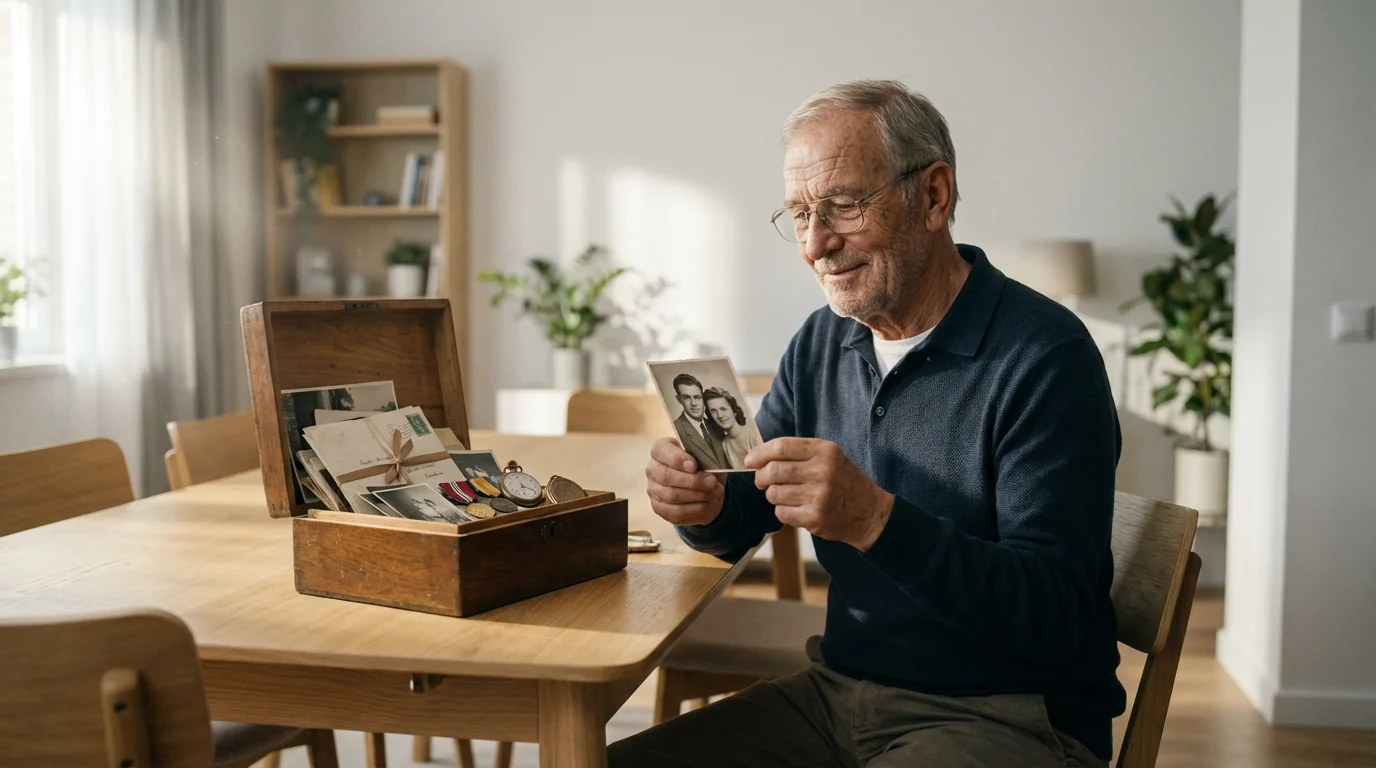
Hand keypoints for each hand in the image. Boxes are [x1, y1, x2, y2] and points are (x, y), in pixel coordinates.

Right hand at [645, 437, 724, 526]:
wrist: (704, 487)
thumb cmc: (702, 466)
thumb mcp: (706, 456)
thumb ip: (705, 458)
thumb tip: (709, 471)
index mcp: (661, 450)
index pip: (660, 451)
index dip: (677, 459)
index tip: (694, 466)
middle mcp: (653, 469)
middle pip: (666, 476)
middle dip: (692, 481)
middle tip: (712, 482)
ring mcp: (654, 490)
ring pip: (672, 495)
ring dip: (698, 495)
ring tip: (716, 492)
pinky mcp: (660, 508)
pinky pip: (677, 512)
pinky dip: (696, 508)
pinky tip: (709, 503)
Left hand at [745, 438, 893, 550]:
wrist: (869, 512)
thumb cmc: (843, 481)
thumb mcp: (829, 457)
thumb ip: (798, 453)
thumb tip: (758, 456)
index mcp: (825, 451)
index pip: (781, 447)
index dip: (760, 453)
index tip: (749, 460)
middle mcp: (822, 471)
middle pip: (773, 470)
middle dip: (761, 477)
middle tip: (762, 481)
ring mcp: (819, 495)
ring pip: (774, 493)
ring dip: (773, 495)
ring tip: (786, 496)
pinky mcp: (815, 517)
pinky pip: (781, 513)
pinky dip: (782, 511)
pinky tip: (796, 509)